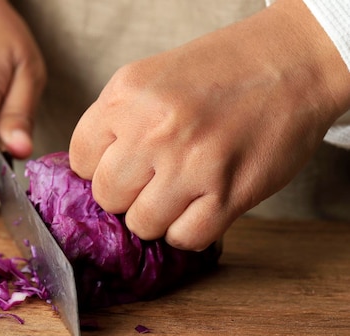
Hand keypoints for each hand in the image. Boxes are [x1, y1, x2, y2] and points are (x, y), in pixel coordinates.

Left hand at [69, 0, 349, 250]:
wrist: (288, 64)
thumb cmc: (215, 73)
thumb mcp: (147, 79)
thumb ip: (113, 123)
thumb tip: (88, 174)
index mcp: (126, 97)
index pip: (80, 160)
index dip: (98, 168)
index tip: (121, 165)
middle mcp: (154, 130)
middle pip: (107, 197)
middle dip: (125, 194)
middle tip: (151, 179)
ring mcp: (191, 165)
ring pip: (142, 225)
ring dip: (157, 215)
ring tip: (178, 192)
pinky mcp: (228, 194)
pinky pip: (184, 238)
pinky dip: (188, 229)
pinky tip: (200, 205)